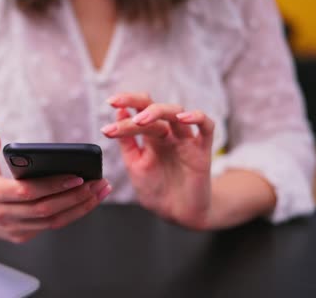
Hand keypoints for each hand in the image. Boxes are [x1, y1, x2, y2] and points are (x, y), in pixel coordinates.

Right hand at [0, 129, 111, 242]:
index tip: (76, 177)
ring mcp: (13, 229)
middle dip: (75, 197)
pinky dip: (72, 215)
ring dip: (80, 207)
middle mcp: (3, 216)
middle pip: (46, 210)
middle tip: (97, 182)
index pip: (28, 192)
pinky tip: (87, 201)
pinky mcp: (22, 236)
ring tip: (99, 191)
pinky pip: (51, 226)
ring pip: (53, 222)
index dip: (53, 186)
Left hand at [101, 93, 214, 228]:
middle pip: (155, 106)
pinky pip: (207, 126)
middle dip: (135, 101)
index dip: (124, 105)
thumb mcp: (135, 165)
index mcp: (150, 136)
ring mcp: (185, 140)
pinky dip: (197, 117)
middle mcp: (168, 134)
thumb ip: (127, 142)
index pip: (138, 111)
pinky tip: (183, 118)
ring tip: (140, 119)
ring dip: (158, 111)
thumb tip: (119, 114)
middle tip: (118, 103)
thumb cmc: (156, 190)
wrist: (177, 214)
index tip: (109, 104)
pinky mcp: (203, 150)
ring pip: (177, 112)